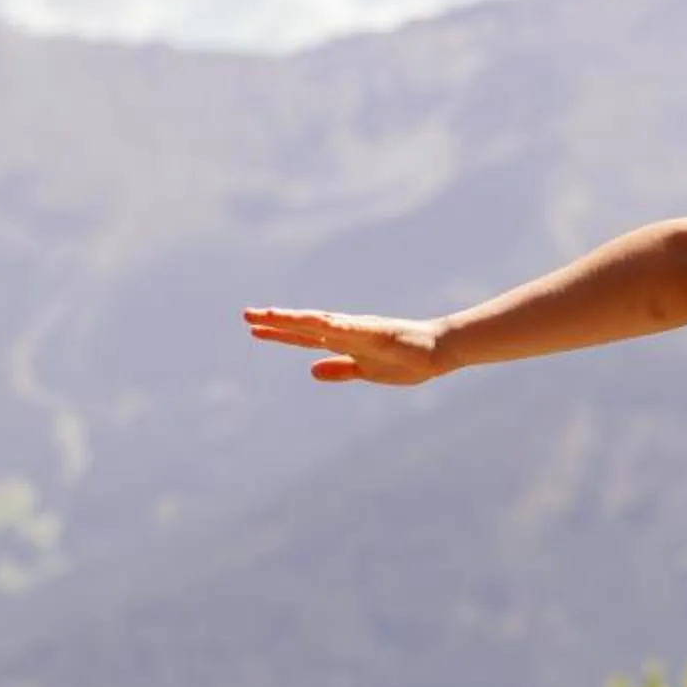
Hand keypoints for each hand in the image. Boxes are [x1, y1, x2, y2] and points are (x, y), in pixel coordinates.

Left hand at [243, 306, 446, 385]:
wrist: (439, 351)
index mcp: (344, 341)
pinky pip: (355, 329)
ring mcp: (362, 330)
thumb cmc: (407, 360)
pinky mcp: (380, 332)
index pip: (304, 337)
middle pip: (306, 326)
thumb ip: (340, 369)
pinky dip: (337, 326)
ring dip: (298, 319)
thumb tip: (311, 371)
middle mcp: (348, 331)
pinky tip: (319, 324)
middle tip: (247, 315)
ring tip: (273, 315)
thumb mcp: (365, 371)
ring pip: (324, 323)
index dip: (278, 333)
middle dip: (277, 321)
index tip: (252, 329)